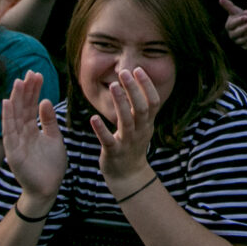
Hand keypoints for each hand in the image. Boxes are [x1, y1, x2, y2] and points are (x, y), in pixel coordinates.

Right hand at [2, 71, 66, 203]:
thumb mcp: (54, 138)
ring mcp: (16, 142)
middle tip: (30, 72)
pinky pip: (9, 132)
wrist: (48, 188)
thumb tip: (45, 100)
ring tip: (18, 82)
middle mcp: (21, 133)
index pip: (31, 106)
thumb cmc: (51, 165)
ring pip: (14, 116)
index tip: (37, 74)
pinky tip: (7, 103)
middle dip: (25, 90)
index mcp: (31, 130)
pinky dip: (7, 118)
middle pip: (22, 108)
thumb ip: (49, 121)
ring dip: (15, 99)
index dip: (33, 91)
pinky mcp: (12, 152)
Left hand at [90, 68, 162, 185]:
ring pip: (127, 121)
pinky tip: (93, 118)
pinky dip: (101, 129)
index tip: (138, 70)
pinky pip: (108, 140)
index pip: (153, 101)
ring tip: (113, 85)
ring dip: (120, 102)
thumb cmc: (133, 145)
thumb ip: (141, 108)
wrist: (128, 175)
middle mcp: (140, 131)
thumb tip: (138, 82)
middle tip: (124, 72)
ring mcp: (128, 142)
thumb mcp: (142, 126)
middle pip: (141, 108)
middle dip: (134, 89)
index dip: (147, 86)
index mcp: (147, 123)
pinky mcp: (114, 152)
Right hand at [220, 0, 246, 49]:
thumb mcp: (235, 11)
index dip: (239, 21)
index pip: (232, 24)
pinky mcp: (245, 46)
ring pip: (243, 40)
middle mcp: (232, 35)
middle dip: (246, 27)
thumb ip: (229, 5)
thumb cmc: (241, 16)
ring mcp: (238, 41)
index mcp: (229, 26)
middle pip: (237, 33)